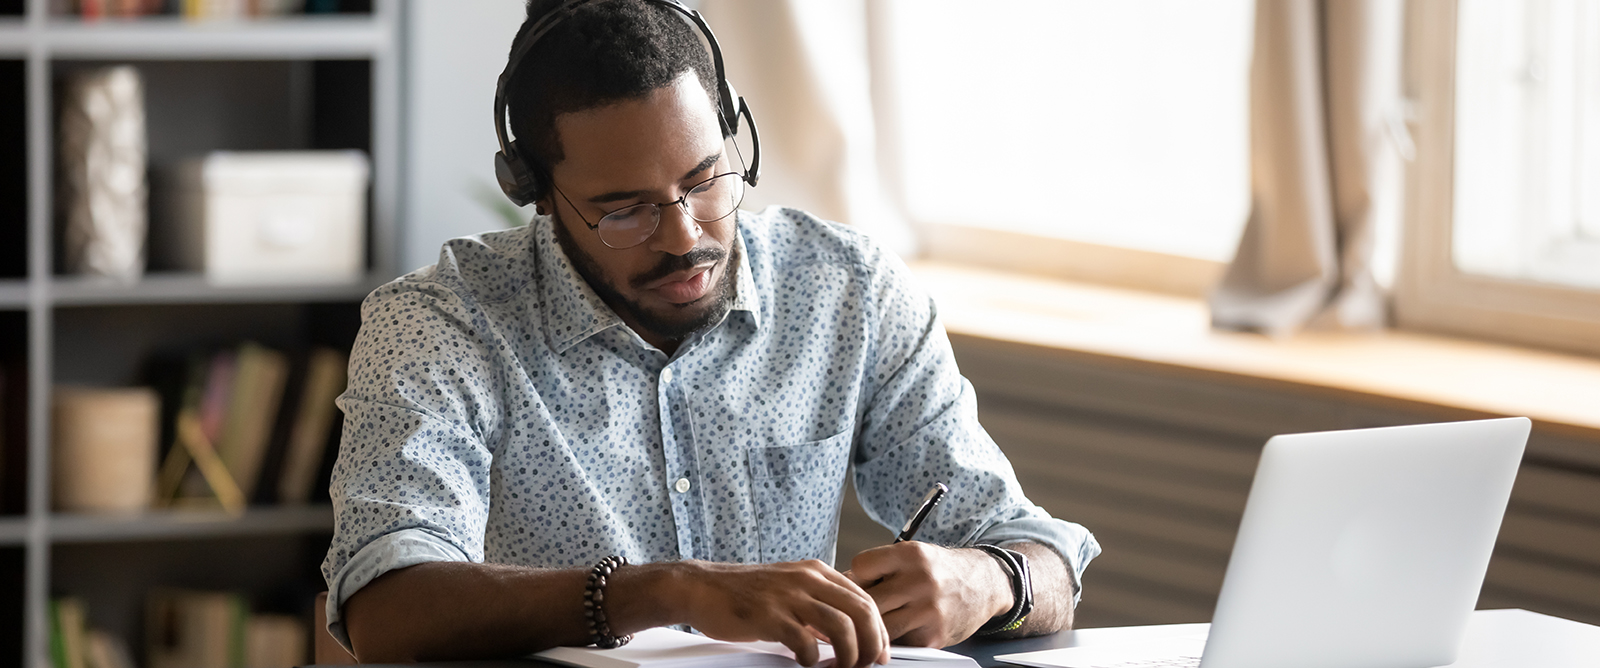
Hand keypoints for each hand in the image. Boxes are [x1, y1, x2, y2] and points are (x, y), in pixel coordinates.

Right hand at [674, 559, 890, 667]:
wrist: (702, 588)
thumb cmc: (745, 593)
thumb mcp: (790, 590)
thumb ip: (819, 607)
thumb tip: (848, 633)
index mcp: (816, 572)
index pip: (865, 599)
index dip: (880, 630)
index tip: (880, 652)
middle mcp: (807, 579)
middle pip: (862, 611)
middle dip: (872, 645)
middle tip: (867, 665)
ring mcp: (789, 596)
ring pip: (842, 627)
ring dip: (849, 656)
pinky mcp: (769, 616)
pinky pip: (806, 643)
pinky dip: (813, 659)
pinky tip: (806, 663)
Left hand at [845, 542, 1011, 647]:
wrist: (985, 584)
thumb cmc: (941, 570)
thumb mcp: (914, 555)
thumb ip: (882, 567)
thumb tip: (840, 583)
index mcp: (911, 555)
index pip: (861, 566)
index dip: (855, 576)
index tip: (860, 583)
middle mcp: (920, 580)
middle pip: (867, 600)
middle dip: (858, 606)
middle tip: (857, 608)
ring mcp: (928, 610)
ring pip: (879, 626)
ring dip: (872, 627)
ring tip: (871, 622)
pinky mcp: (933, 635)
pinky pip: (897, 643)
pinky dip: (891, 640)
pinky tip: (896, 631)